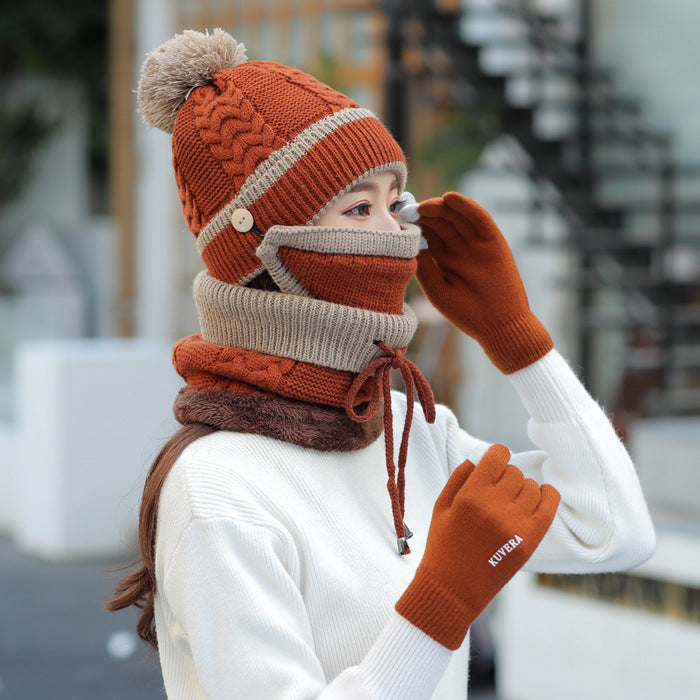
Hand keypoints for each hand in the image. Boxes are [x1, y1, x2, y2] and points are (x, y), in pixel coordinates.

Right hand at [395, 444, 559, 649]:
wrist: (452, 589)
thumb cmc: (443, 545)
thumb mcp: (441, 506)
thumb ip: (459, 477)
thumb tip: (480, 458)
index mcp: (470, 496)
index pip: (498, 456)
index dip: (497, 454)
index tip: (495, 461)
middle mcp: (494, 507)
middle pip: (514, 472)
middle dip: (506, 476)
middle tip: (497, 491)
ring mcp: (514, 525)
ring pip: (532, 487)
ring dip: (522, 489)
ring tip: (511, 501)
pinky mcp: (529, 541)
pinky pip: (549, 505)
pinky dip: (547, 495)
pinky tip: (540, 495)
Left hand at [408, 192, 552, 372]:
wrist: (499, 326)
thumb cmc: (466, 313)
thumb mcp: (438, 290)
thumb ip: (425, 267)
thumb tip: (409, 242)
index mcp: (443, 258)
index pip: (427, 233)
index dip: (414, 224)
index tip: (399, 218)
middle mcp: (458, 247)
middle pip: (440, 222)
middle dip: (425, 214)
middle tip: (409, 209)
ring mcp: (476, 243)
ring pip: (457, 217)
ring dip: (441, 207)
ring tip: (425, 205)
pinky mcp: (494, 241)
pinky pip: (480, 219)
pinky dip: (467, 207)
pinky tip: (450, 198)